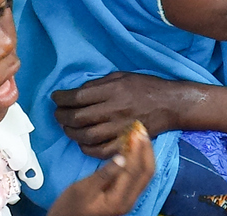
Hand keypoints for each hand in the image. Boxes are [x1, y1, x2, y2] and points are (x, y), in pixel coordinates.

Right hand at [47, 122, 155, 215]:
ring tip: (140, 135)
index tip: (134, 131)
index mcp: (119, 200)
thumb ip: (104, 174)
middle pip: (147, 172)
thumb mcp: (83, 189)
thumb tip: (121, 157)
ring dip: (145, 153)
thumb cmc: (70, 206)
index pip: (134, 170)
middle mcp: (129, 200)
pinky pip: (139, 176)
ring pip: (146, 173)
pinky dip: (140, 160)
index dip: (136, 149)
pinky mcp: (126, 196)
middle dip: (146, 149)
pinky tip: (134, 149)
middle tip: (141, 129)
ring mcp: (129, 199)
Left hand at [53, 72, 195, 157]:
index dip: (61, 98)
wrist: (170, 104)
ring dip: (70, 132)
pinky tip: (83, 141)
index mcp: (113, 90)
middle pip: (77, 117)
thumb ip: (99, 84)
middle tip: (58, 113)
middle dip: (61, 116)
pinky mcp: (125, 143)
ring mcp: (119, 128)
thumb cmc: (146, 87)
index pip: (78, 97)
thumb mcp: (122, 76)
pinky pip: (99, 151)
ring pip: (85, 136)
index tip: (55, 98)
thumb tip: (77, 92)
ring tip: (67, 127)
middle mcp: (114, 109)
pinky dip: (86, 148)